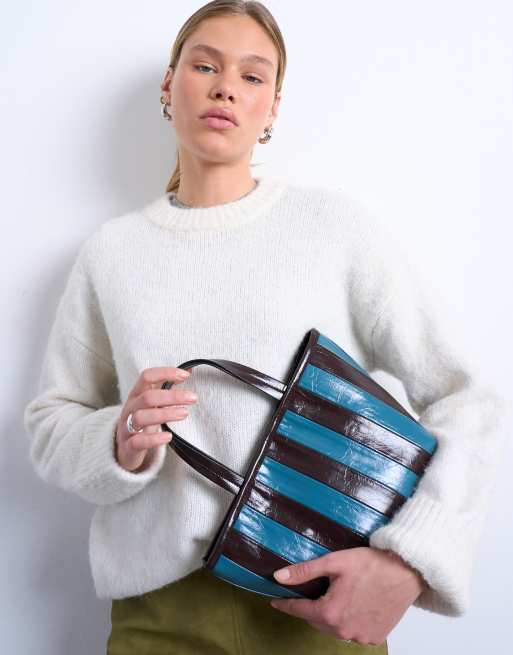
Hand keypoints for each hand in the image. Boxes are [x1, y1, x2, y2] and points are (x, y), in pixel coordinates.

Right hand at [115, 366, 197, 471]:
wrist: (124, 449)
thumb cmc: (142, 422)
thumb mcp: (152, 403)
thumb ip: (168, 387)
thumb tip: (189, 371)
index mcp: (136, 394)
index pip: (146, 377)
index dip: (165, 373)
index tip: (185, 375)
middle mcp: (130, 408)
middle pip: (148, 397)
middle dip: (172, 396)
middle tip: (193, 398)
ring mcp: (126, 427)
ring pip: (141, 417)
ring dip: (165, 414)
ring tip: (184, 413)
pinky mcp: (128, 446)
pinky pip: (138, 441)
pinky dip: (154, 439)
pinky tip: (168, 436)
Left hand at [270, 546, 426, 645]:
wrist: (407, 571)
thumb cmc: (372, 564)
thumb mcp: (334, 562)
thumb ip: (305, 571)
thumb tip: (279, 577)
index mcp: (331, 612)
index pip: (299, 610)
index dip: (286, 604)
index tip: (276, 601)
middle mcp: (344, 630)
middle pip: (317, 620)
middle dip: (311, 608)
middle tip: (311, 592)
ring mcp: (360, 636)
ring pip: (335, 628)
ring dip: (331, 615)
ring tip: (335, 597)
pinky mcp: (375, 637)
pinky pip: (353, 632)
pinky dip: (349, 621)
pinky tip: (354, 605)